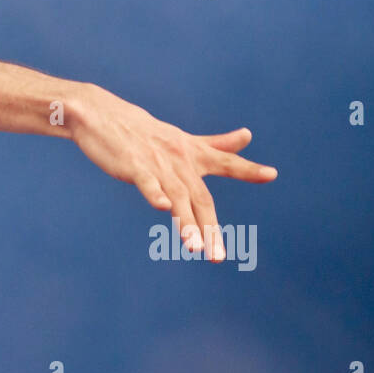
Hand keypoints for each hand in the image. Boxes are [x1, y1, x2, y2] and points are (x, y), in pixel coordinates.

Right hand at [68, 84, 277, 260]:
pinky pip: (147, 182)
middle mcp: (180, 159)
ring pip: (177, 196)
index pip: (225, 162)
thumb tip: (248, 136)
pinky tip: (162, 208)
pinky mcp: (133, 165)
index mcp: (192, 153)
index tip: (271, 174)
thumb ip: (217, 144)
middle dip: (210, 227)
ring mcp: (157, 163)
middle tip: (219, 256)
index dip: (247, 169)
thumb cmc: (144, 132)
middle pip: (200, 197)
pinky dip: (155, 193)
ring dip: (187, 223)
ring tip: (196, 248)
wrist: (102, 115)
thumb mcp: (184, 139)